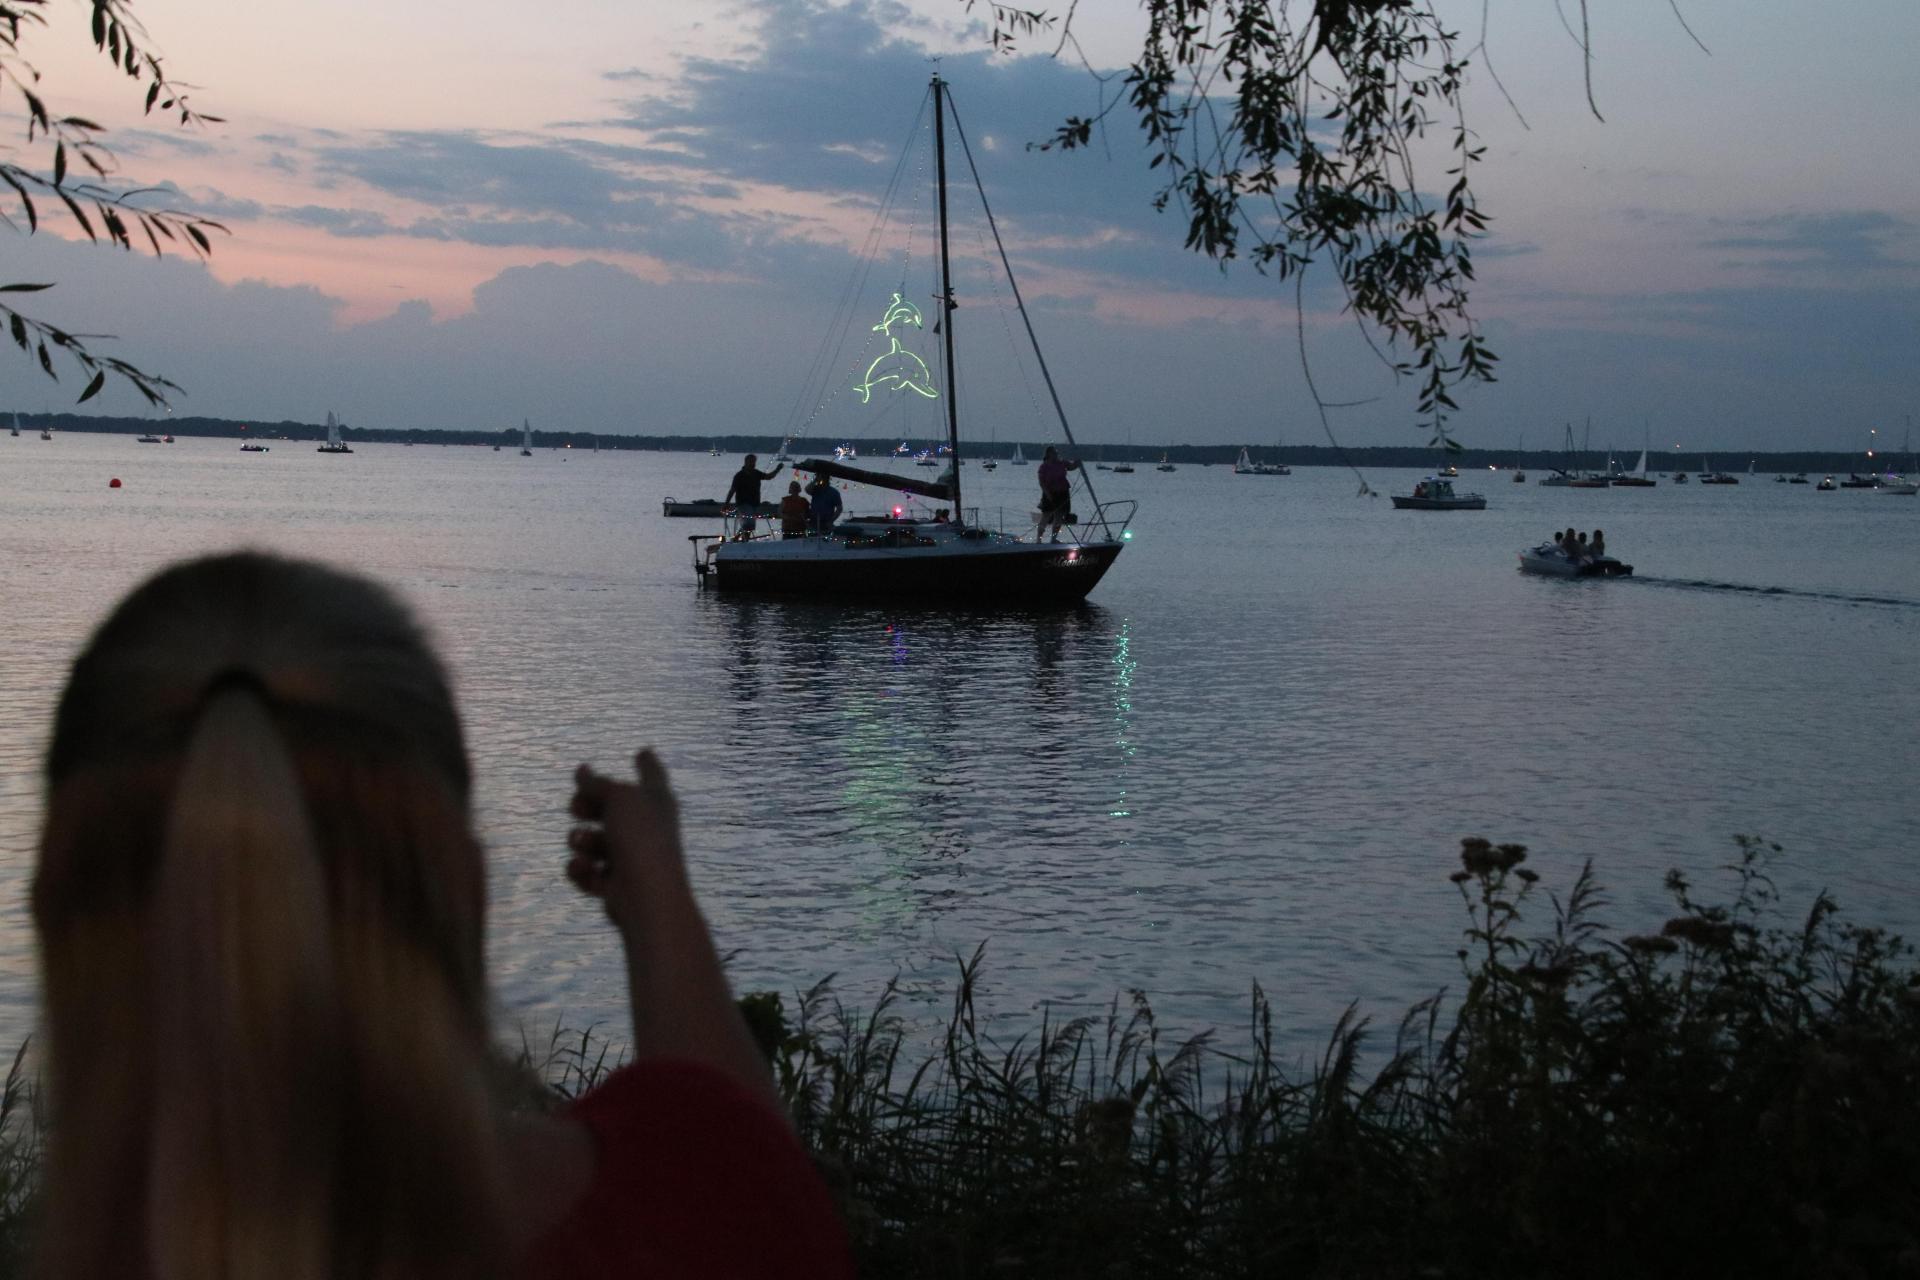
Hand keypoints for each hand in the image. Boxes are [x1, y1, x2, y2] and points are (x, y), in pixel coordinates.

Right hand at [567, 749, 688, 931]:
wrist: (647, 895)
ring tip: (583, 843)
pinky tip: (583, 868)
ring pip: (594, 841)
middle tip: (576, 807)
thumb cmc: (641, 837)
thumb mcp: (619, 798)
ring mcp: (630, 857)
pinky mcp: (614, 885)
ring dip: (582, 840)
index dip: (647, 763)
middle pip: (611, 809)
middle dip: (588, 806)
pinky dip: (581, 869)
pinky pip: (587, 870)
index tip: (642, 752)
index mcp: (656, 801)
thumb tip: (582, 771)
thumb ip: (598, 784)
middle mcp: (646, 827)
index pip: (652, 775)